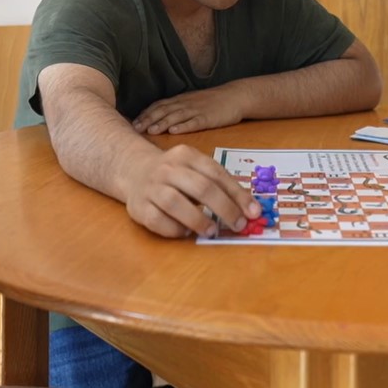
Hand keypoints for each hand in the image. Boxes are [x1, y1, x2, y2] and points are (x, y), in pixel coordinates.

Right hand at [121, 144, 256, 237]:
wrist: (134, 170)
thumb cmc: (174, 173)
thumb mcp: (195, 168)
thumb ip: (218, 184)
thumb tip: (248, 208)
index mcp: (186, 155)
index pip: (216, 173)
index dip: (237, 194)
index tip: (253, 212)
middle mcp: (167, 169)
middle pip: (200, 188)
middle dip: (224, 208)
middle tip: (238, 225)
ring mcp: (150, 188)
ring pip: (175, 203)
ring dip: (199, 220)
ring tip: (212, 231)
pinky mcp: (138, 207)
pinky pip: (157, 221)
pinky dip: (175, 229)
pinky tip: (187, 232)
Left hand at [131, 87, 245, 134]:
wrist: (235, 96)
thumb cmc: (212, 102)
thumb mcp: (191, 102)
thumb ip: (176, 109)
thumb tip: (158, 120)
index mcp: (180, 100)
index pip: (158, 105)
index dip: (145, 114)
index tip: (132, 122)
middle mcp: (185, 103)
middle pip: (164, 110)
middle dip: (148, 119)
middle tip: (135, 128)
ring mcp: (197, 110)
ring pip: (176, 116)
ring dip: (162, 123)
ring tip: (151, 131)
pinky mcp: (208, 117)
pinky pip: (195, 122)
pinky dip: (184, 126)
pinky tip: (175, 131)